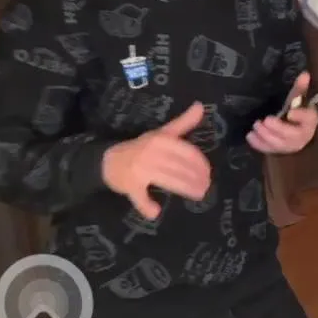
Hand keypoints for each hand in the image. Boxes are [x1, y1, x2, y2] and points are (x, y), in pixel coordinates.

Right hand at [102, 102, 210, 218]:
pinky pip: (139, 197)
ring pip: (167, 180)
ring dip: (185, 189)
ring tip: (199, 194)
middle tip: (207, 186)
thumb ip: (183, 122)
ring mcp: (139, 170)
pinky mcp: (129, 185)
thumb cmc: (142, 147)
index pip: (186, 152)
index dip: (200, 164)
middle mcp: (151, 153)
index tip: (208, 173)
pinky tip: (155, 211)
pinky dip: (146, 205)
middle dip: (196, 178)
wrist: (109, 160)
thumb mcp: (162, 133)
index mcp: (160, 140)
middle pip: (180, 167)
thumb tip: (200, 106)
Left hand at [249, 72, 317, 154]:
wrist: (297, 130)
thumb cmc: (297, 111)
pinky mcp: (280, 151)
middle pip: (292, 135)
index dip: (300, 117)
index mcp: (310, 121)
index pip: (309, 119)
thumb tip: (305, 73)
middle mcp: (303, 136)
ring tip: (256, 125)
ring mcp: (291, 146)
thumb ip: (300, 88)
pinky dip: (259, 144)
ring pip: (280, 144)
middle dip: (278, 129)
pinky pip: (269, 150)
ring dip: (266, 136)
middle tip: (265, 120)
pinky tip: (250, 136)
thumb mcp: (298, 99)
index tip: (290, 112)